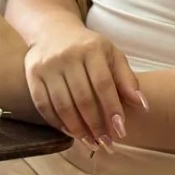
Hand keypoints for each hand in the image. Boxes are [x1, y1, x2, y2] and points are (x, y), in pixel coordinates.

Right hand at [24, 23, 146, 147]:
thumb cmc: (89, 47)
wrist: (53, 30)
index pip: (103, 84)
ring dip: (78, 129)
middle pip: (83, 98)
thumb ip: (127, 79)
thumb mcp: (112, 55)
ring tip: (91, 143)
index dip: (112, 109)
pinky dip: (58, 123)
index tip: (121, 131)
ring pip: (63, 106)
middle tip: (106, 143)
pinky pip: (44, 106)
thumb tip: (143, 106)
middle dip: (96, 125)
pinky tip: (71, 133)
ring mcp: (48, 67)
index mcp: (92, 49)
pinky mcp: (32, 77)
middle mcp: (68, 57)